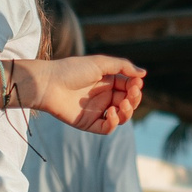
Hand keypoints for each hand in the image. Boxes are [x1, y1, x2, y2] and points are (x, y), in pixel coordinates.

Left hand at [18, 54, 145, 131]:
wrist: (48, 83)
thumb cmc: (72, 70)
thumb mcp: (100, 63)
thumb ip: (123, 67)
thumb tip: (143, 73)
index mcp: (107, 82)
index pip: (129, 87)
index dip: (135, 87)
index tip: (137, 83)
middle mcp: (103, 97)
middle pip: (128, 103)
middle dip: (134, 99)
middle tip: (132, 93)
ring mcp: (96, 111)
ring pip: (121, 117)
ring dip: (127, 112)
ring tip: (123, 104)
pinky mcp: (88, 123)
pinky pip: (106, 128)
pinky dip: (114, 123)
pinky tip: (112, 113)